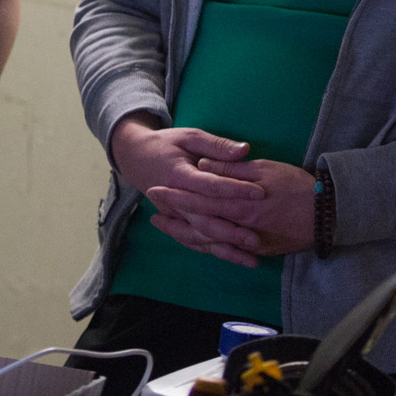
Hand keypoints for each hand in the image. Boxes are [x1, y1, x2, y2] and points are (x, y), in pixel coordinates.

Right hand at [108, 114, 263, 266]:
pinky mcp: (176, 222)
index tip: (260, 193)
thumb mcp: (189, 136)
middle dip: (231, 232)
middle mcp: (174, 200)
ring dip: (225, 249)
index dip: (235, 190)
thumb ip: (216, 145)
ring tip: (252, 258)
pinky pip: (195, 242)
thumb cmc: (166, 145)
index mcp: (179, 175)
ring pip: (200, 237)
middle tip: (257, 239)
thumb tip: (244, 150)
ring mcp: (174, 215)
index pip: (210, 186)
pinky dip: (215, 252)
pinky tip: (237, 259)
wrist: (135, 157)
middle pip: (204, 220)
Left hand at [147, 157, 317, 267]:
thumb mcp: (264, 169)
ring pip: (209, 240)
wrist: (328, 214)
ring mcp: (248, 241)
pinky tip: (195, 239)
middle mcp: (239, 226)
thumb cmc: (297, 186)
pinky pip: (226, 249)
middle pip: (198, 222)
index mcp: (239, 204)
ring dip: (185, 232)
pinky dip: (207, 244)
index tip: (155, 190)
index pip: (199, 199)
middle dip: (174, 216)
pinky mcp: (257, 249)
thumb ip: (232, 168)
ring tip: (165, 226)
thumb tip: (204, 166)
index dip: (175, 195)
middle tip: (153, 210)